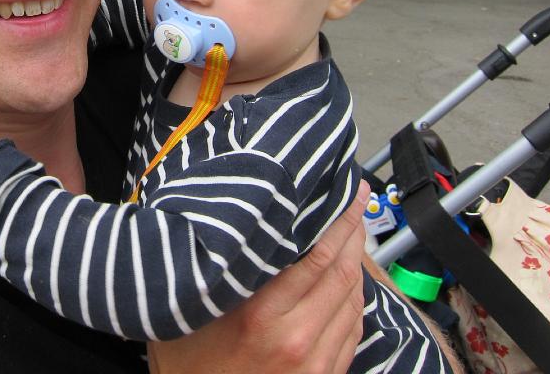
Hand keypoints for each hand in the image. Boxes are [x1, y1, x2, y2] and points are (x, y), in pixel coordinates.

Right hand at [148, 181, 369, 373]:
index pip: (317, 257)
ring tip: (353, 232)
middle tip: (356, 201)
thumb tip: (249, 222)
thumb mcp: (198, 305)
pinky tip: (348, 277)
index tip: (346, 192)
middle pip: (342, 272)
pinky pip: (355, 327)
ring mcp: (315, 362)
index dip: (339, 220)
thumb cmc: (192, 359)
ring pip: (354, 298)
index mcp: (260, 316)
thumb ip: (228, 269)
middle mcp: (295, 338)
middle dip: (354, 231)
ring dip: (358, 261)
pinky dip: (356, 296)